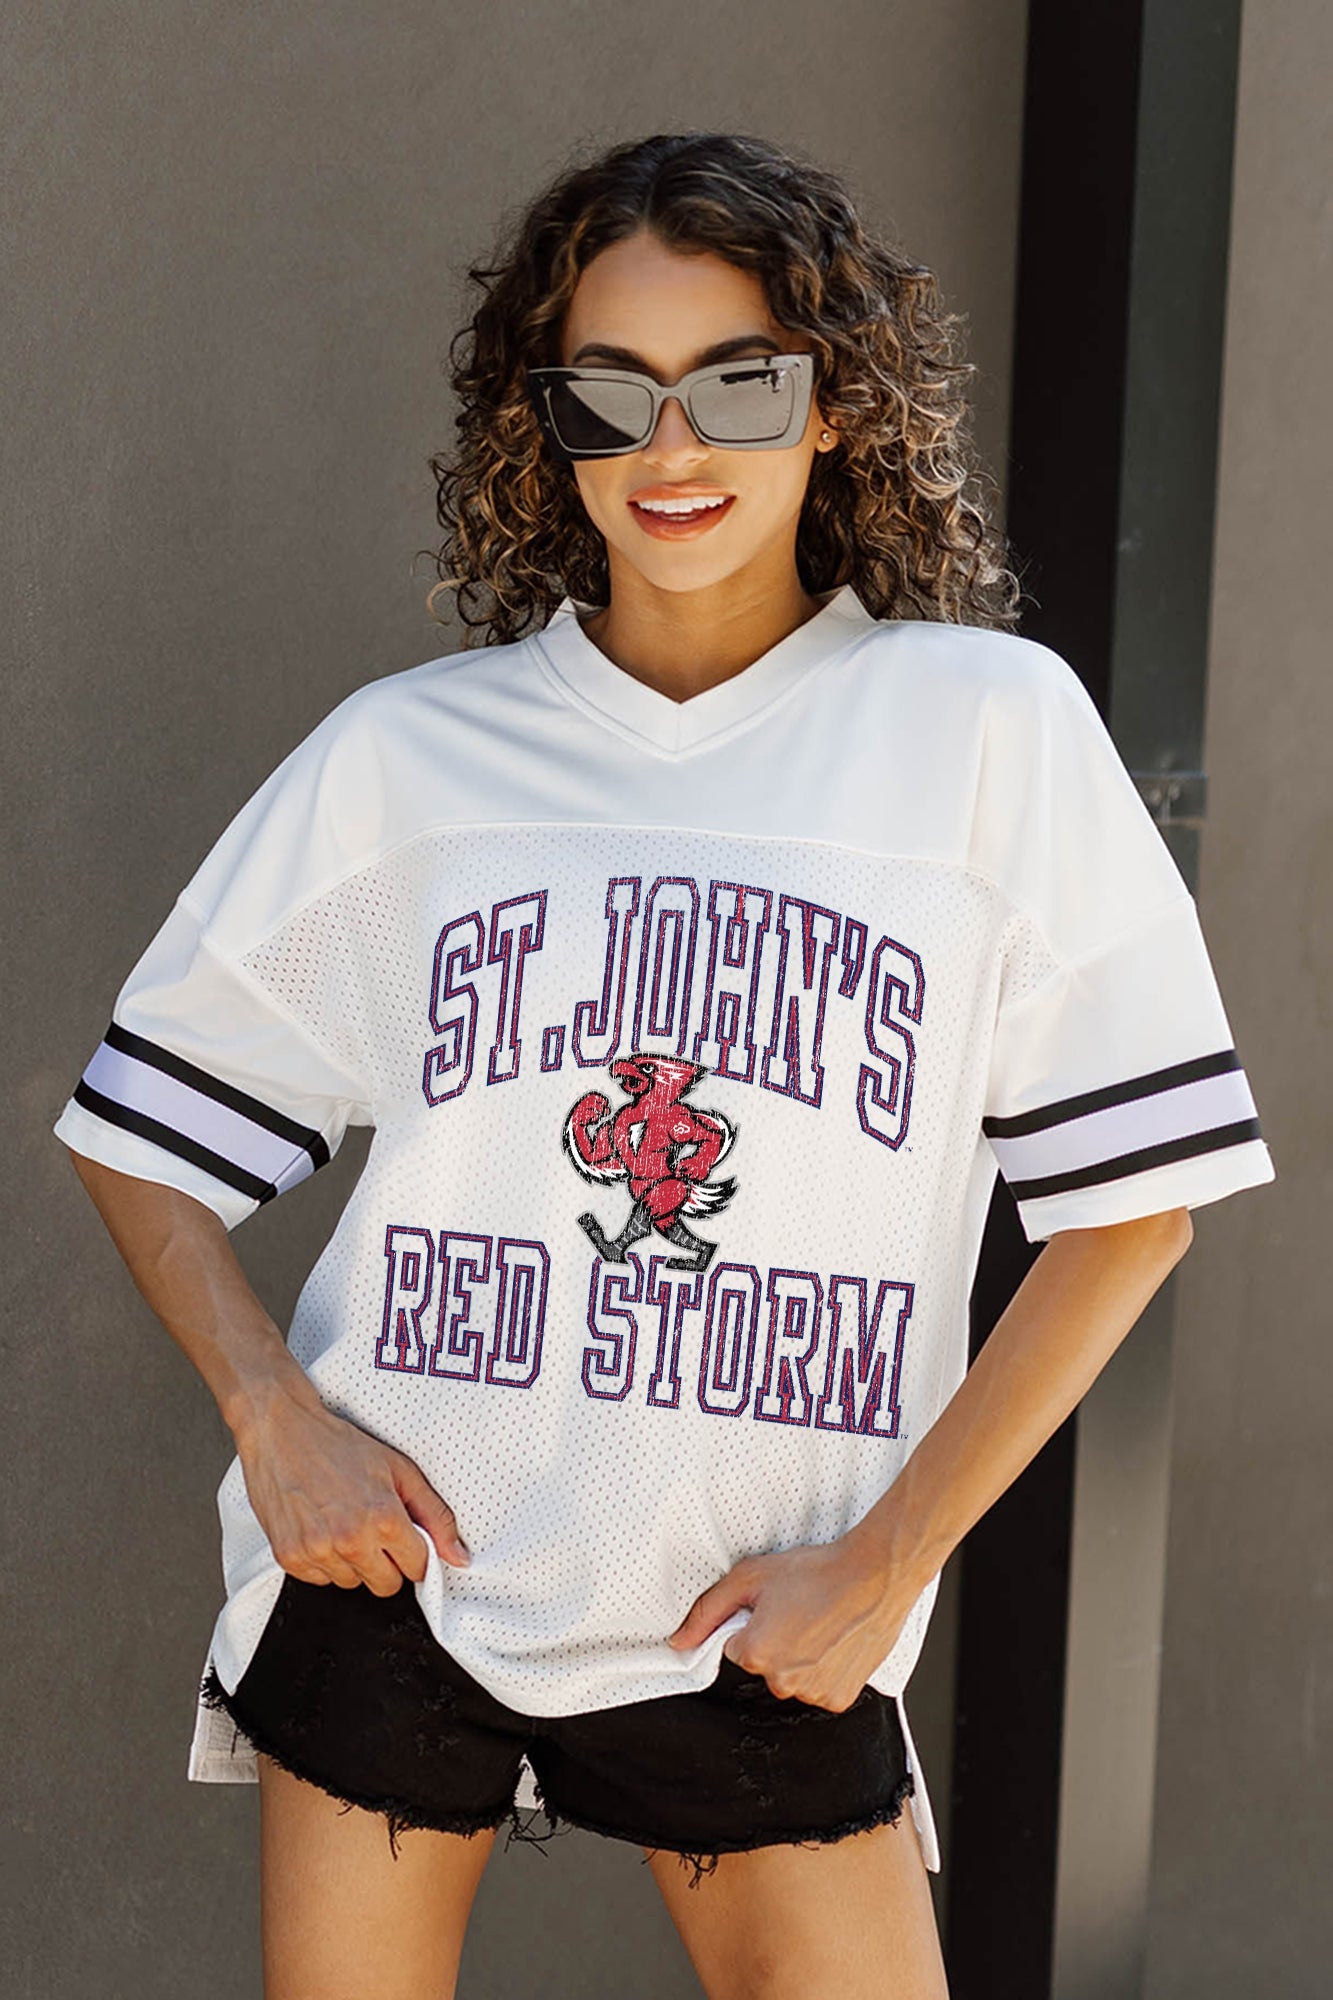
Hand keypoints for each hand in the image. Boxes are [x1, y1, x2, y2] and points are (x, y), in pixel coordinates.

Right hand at [234, 1389, 470, 1595]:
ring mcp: (316, 1551)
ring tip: (341, 1521)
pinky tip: (319, 1527)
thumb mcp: (399, 1469)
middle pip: (386, 1585)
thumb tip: (459, 1556)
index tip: (405, 1538)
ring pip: (351, 1583)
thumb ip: (435, 1515)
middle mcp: (349, 1540)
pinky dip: (323, 1560)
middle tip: (372, 1528)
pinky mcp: (289, 1558)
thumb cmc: (337, 1444)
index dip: (414, 1552)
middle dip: (386, 1562)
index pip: (417, 1568)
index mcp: (383, 1518)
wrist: (281, 1431)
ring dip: (352, 1561)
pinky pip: (319, 1580)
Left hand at [665, 1535, 912, 1712]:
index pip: (736, 1649)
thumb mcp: (752, 1577)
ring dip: (801, 1659)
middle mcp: (781, 1683)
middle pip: (764, 1667)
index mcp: (754, 1654)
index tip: (777, 1607)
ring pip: (793, 1680)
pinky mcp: (839, 1700)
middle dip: (776, 1643)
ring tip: (822, 1624)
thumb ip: (707, 1611)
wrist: (875, 1575)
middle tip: (801, 1612)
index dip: (753, 1624)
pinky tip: (836, 1643)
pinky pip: (820, 1690)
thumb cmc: (816, 1571)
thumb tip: (677, 1642)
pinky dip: (826, 1672)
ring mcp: (812, 1694)